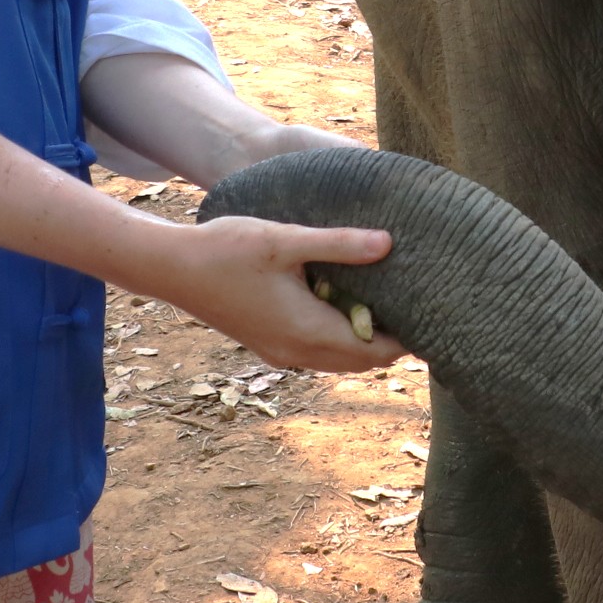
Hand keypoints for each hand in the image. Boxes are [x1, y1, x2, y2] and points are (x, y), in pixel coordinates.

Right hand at [150, 215, 400, 370]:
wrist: (172, 269)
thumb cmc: (227, 249)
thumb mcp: (286, 240)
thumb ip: (339, 244)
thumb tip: (389, 244)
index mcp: (308, 330)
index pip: (376, 351)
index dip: (407, 338)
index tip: (430, 312)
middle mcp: (297, 352)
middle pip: (361, 362)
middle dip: (391, 341)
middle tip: (416, 307)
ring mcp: (280, 354)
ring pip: (338, 360)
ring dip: (363, 341)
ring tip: (383, 303)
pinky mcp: (267, 346)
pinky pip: (316, 354)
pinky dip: (338, 339)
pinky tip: (339, 304)